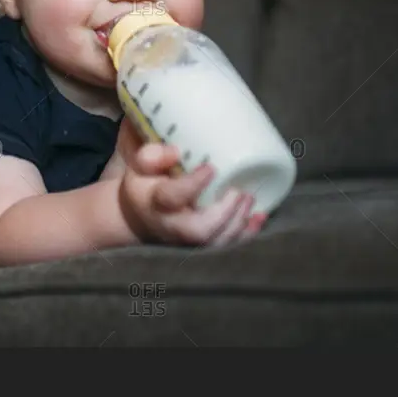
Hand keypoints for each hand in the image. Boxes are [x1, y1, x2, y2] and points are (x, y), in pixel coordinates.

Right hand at [116, 117, 265, 245]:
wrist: (141, 213)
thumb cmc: (145, 182)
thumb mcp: (138, 165)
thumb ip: (151, 155)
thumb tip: (176, 151)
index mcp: (153, 201)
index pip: (171, 197)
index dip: (192, 185)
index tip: (211, 168)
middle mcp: (171, 225)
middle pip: (198, 231)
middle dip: (224, 214)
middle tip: (239, 192)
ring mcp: (189, 238)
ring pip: (216, 242)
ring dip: (238, 223)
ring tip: (250, 198)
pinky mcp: (204, 242)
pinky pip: (226, 244)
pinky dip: (246, 233)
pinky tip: (258, 216)